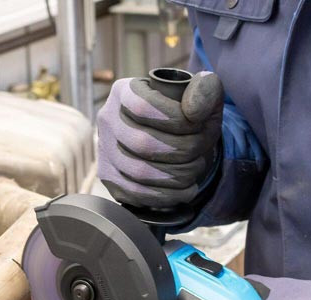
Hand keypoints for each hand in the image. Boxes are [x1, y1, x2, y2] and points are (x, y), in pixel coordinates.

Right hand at [97, 72, 224, 208]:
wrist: (172, 137)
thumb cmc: (187, 114)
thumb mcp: (203, 94)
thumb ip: (206, 90)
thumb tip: (193, 113)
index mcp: (124, 91)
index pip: (144, 107)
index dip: (176, 119)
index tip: (198, 124)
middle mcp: (107, 119)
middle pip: (142, 143)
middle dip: (182, 151)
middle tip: (200, 152)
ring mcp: (104, 150)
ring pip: (139, 173)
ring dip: (177, 176)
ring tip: (194, 169)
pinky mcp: (108, 177)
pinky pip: (135, 194)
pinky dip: (167, 196)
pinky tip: (184, 189)